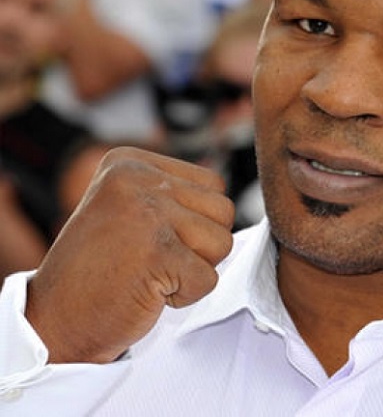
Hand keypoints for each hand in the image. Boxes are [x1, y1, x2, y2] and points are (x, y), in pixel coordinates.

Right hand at [25, 147, 234, 363]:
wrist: (55, 322)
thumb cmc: (100, 269)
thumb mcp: (129, 208)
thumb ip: (174, 192)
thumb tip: (227, 198)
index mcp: (129, 161)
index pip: (212, 183)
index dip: (195, 221)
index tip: (150, 237)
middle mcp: (136, 179)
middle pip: (223, 211)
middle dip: (200, 245)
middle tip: (153, 259)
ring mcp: (146, 214)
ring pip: (223, 242)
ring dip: (194, 269)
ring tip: (151, 272)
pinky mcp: (157, 254)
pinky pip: (208, 278)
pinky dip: (186, 296)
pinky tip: (147, 290)